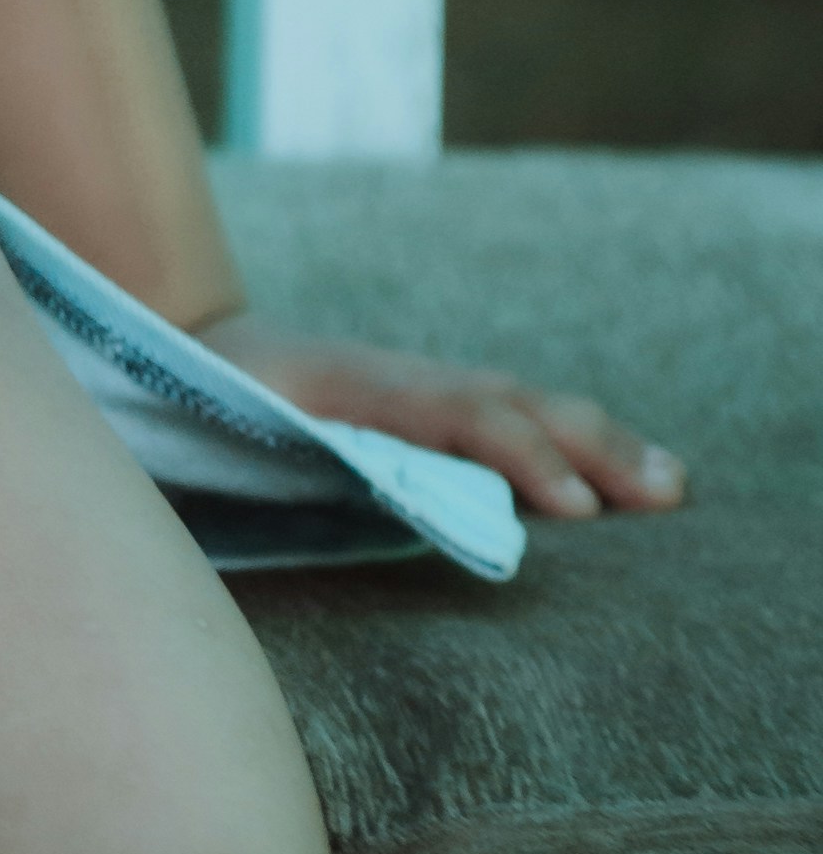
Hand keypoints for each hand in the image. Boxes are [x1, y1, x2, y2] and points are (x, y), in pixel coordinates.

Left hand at [195, 317, 683, 527]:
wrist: (184, 342)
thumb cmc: (193, 402)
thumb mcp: (214, 424)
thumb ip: (260, 454)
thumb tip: (295, 501)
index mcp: (350, 384)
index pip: (458, 414)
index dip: (520, 459)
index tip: (576, 511)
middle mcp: (400, 377)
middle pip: (511, 402)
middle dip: (592, 449)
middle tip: (664, 498)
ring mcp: (418, 384)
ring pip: (522, 404)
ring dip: (597, 443)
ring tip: (670, 486)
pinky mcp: (423, 403)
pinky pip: (508, 414)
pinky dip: (567, 439)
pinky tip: (616, 474)